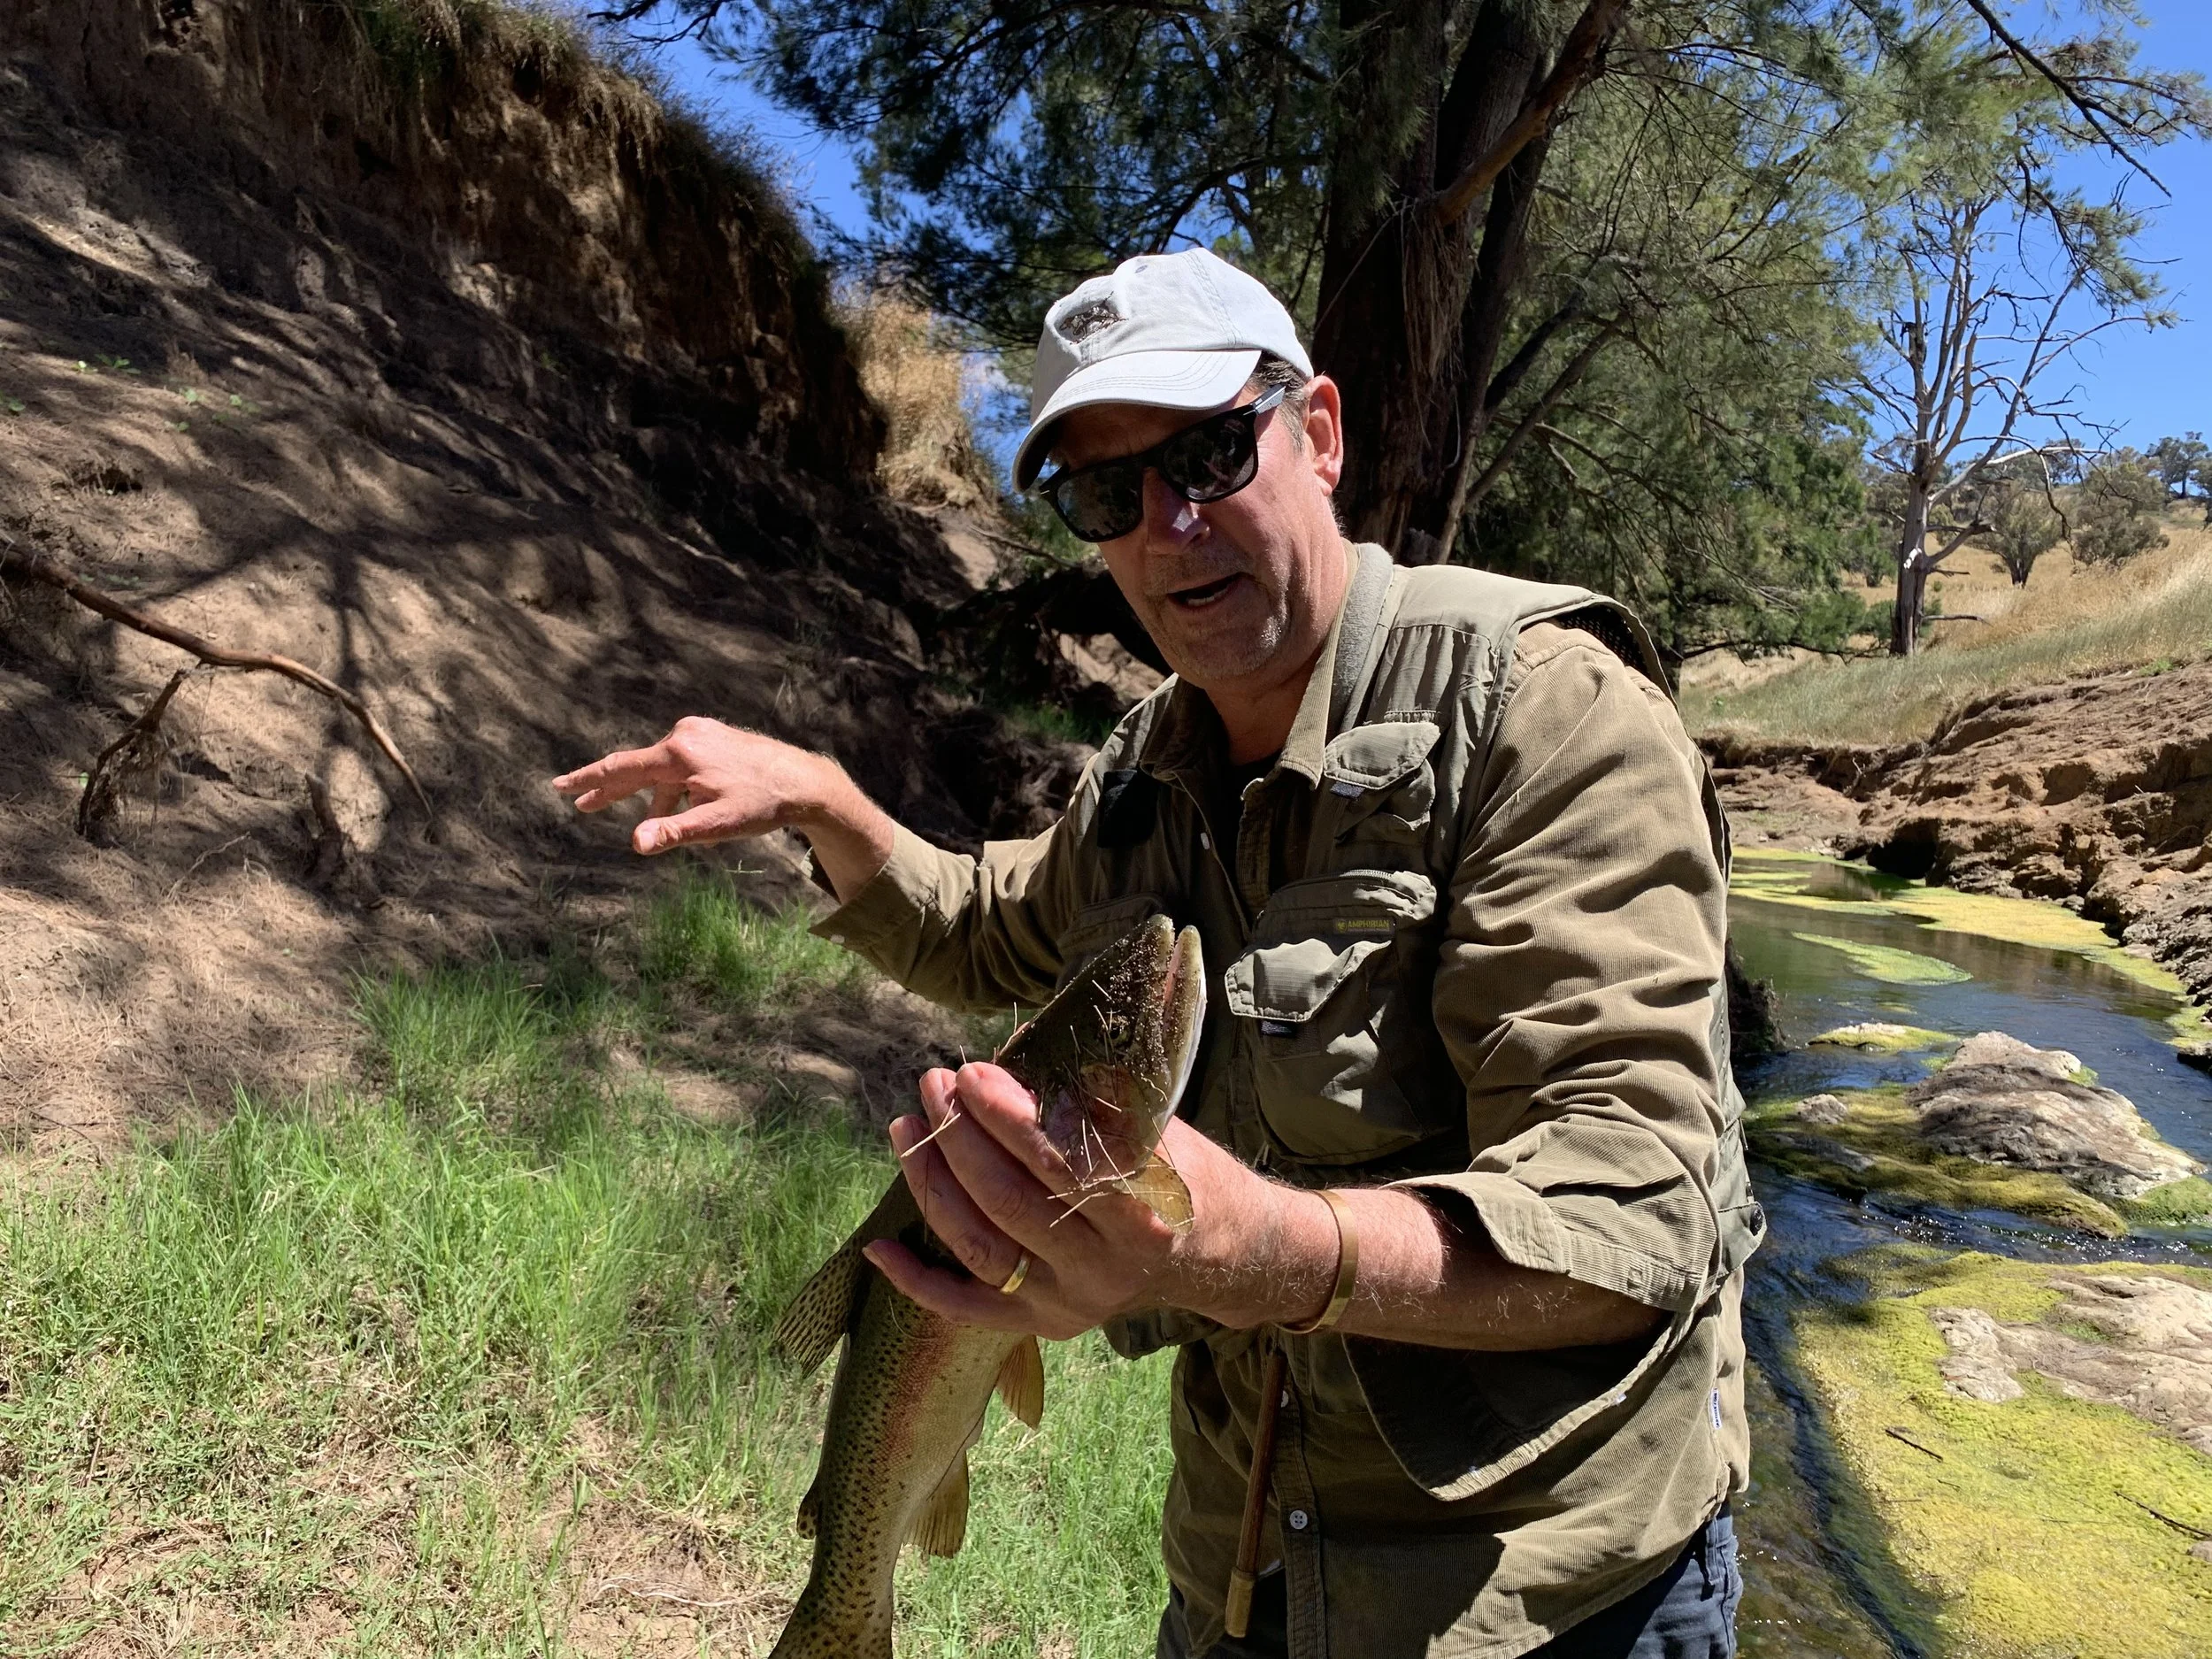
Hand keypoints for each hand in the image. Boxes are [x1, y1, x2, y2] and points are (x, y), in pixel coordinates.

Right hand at [551, 717, 825, 853]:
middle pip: (636, 766)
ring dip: (654, 798)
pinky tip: (690, 807)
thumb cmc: (761, 804)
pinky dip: (676, 788)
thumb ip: (674, 832)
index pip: (622, 769)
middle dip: (608, 788)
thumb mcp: (716, 826)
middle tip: (576, 801)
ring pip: (662, 771)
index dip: (589, 781)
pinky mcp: (713, 736)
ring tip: (664, 826)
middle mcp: (685, 735)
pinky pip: (681, 765)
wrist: (804, 781)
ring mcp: (700, 732)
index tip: (559, 786)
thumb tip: (636, 843)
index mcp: (679, 754)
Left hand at [864, 1062, 1337, 1338]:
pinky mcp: (1045, 1324)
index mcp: (1144, 1212)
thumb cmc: (1184, 1173)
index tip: (973, 1072)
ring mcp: (1071, 1301)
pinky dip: (918, 1281)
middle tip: (933, 1081)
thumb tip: (1005, 1064)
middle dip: (961, 1137)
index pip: (1061, 1164)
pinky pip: (969, 1309)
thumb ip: (1090, 1105)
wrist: (1221, 1254)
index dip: (1009, 1119)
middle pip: (1011, 1202)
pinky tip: (877, 1247)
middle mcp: (1106, 1266)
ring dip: (932, 1185)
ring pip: (982, 1248)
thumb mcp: (1160, 1128)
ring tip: (906, 1126)